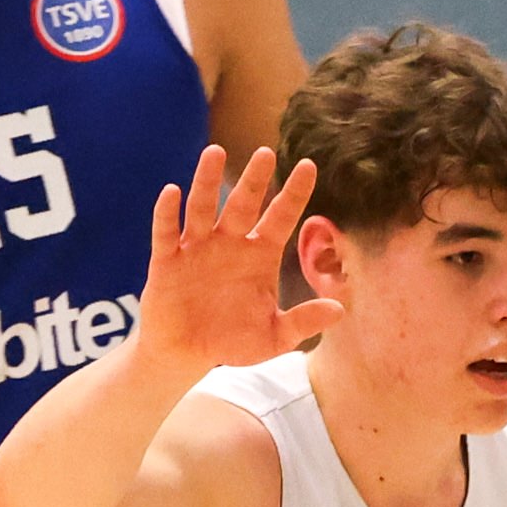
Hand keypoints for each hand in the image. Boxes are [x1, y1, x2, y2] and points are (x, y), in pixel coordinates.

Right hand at [133, 145, 341, 376]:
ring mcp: (197, 247)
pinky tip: (171, 192)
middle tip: (264, 152)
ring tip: (215, 153)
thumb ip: (302, 322)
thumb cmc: (230, 342)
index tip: (309, 166)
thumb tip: (339, 311)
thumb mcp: (272, 337)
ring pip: (203, 207)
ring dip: (207, 181)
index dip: (294, 192)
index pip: (281, 216)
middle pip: (243, 204)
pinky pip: (166, 232)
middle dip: (253, 180)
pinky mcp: (167, 260)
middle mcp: (229, 243)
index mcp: (259, 254)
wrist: (184, 354)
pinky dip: (167, 213)